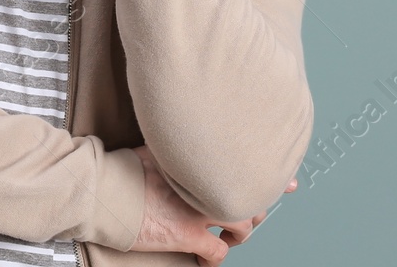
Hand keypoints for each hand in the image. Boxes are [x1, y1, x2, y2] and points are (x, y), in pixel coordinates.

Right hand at [127, 146, 295, 265]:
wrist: (108, 189)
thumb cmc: (125, 167)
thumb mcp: (157, 144)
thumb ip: (179, 146)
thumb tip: (185, 141)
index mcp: (202, 160)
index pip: (247, 164)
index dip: (272, 174)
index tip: (288, 180)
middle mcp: (206, 182)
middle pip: (251, 195)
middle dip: (256, 206)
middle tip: (253, 211)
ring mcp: (200, 209)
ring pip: (243, 224)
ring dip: (240, 231)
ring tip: (230, 233)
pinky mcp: (189, 235)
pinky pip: (218, 252)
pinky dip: (216, 259)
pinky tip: (207, 260)